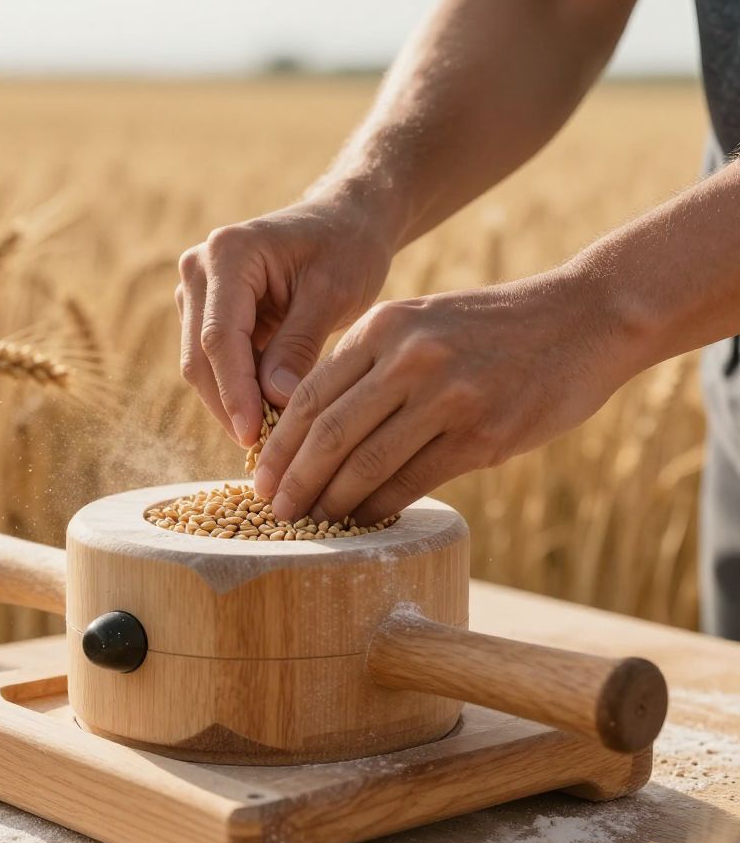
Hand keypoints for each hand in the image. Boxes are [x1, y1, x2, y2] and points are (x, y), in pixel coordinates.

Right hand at [176, 187, 393, 445]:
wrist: (344, 223)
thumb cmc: (347, 248)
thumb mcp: (334, 294)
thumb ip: (300, 345)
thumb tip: (274, 401)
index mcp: (228, 254)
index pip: (220, 338)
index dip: (234, 393)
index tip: (252, 437)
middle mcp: (198, 269)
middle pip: (200, 357)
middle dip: (229, 407)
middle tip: (264, 454)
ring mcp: (197, 292)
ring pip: (201, 367)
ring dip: (231, 405)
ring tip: (271, 442)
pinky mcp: (205, 313)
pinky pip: (215, 365)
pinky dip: (238, 393)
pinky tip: (268, 421)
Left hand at [253, 273, 620, 524]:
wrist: (583, 319)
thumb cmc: (492, 328)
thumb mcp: (422, 322)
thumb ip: (371, 365)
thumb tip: (317, 429)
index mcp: (385, 326)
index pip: (311, 395)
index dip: (278, 444)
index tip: (260, 478)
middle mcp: (410, 357)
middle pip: (329, 432)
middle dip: (294, 480)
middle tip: (274, 511)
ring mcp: (448, 396)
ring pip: (367, 462)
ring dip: (331, 501)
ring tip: (311, 523)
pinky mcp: (483, 435)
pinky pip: (413, 481)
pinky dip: (380, 506)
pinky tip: (362, 521)